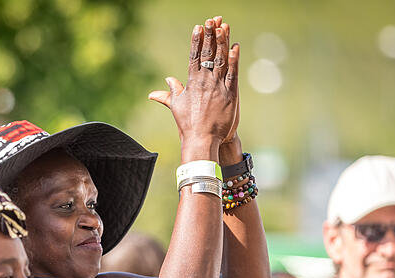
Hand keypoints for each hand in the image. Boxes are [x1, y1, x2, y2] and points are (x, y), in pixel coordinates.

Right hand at [149, 18, 239, 159]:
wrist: (202, 140)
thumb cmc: (188, 125)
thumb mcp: (176, 107)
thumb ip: (170, 93)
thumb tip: (159, 87)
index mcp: (192, 83)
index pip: (194, 57)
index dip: (196, 41)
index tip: (198, 27)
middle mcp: (204, 82)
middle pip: (208, 54)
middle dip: (210, 36)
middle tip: (211, 20)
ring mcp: (218, 87)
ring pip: (221, 60)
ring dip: (222, 42)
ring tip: (223, 26)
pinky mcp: (230, 94)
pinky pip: (232, 73)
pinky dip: (234, 60)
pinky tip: (235, 46)